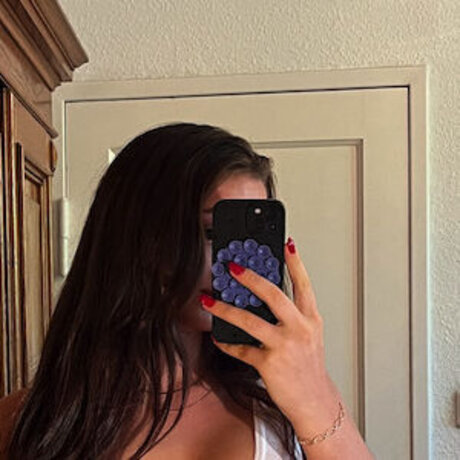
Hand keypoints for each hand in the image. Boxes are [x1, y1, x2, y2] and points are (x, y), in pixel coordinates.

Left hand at [199, 237, 341, 429]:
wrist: (315, 402)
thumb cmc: (309, 367)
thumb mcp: (309, 336)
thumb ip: (293, 315)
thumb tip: (266, 295)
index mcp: (311, 319)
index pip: (304, 284)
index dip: (295, 263)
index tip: (287, 244)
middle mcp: (299, 329)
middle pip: (273, 294)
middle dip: (250, 277)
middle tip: (233, 267)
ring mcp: (284, 346)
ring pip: (249, 320)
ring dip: (224, 309)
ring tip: (209, 301)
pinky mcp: (270, 364)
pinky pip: (240, 349)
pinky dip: (226, 342)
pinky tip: (217, 336)